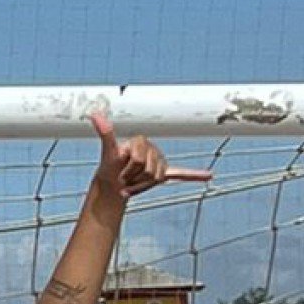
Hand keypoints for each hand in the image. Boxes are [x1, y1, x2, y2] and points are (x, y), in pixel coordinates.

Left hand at [89, 112, 209, 199]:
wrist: (112, 183)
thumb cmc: (110, 166)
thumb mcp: (108, 151)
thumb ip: (105, 133)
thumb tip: (94, 114)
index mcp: (143, 142)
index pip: (139, 160)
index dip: (127, 169)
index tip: (118, 170)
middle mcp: (154, 150)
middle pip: (149, 171)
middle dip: (133, 180)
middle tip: (123, 180)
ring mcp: (159, 162)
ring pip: (155, 180)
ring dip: (140, 188)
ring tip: (130, 185)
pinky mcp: (164, 173)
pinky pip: (182, 173)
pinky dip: (194, 175)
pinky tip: (208, 176)